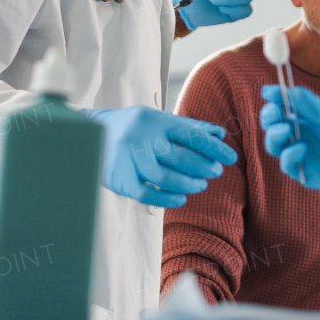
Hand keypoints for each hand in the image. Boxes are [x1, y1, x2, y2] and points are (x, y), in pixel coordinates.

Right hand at [81, 107, 237, 207]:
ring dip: (188, 184)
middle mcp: (142, 138)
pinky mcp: (119, 178)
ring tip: (200, 185)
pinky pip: (147, 194)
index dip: (213, 147)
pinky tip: (180, 198)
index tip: (231, 158)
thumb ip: (188, 127)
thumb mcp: (159, 121)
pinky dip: (166, 198)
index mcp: (155, 121)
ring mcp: (129, 159)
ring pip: (165, 177)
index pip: (191, 135)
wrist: (88, 135)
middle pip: (180, 157)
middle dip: (203, 167)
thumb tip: (219, 132)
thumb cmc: (134, 128)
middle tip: (215, 172)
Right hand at [259, 84, 319, 213]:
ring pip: (277, 146)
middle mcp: (308, 135)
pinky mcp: (310, 175)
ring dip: (274, 136)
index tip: (267, 92)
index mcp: (315, 118)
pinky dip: (288, 156)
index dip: (275, 99)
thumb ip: (313, 107)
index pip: (287, 106)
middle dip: (270, 118)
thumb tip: (288, 89)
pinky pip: (289, 167)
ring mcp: (308, 156)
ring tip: (285, 130)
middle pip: (276, 126)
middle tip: (274, 113)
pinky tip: (300, 148)